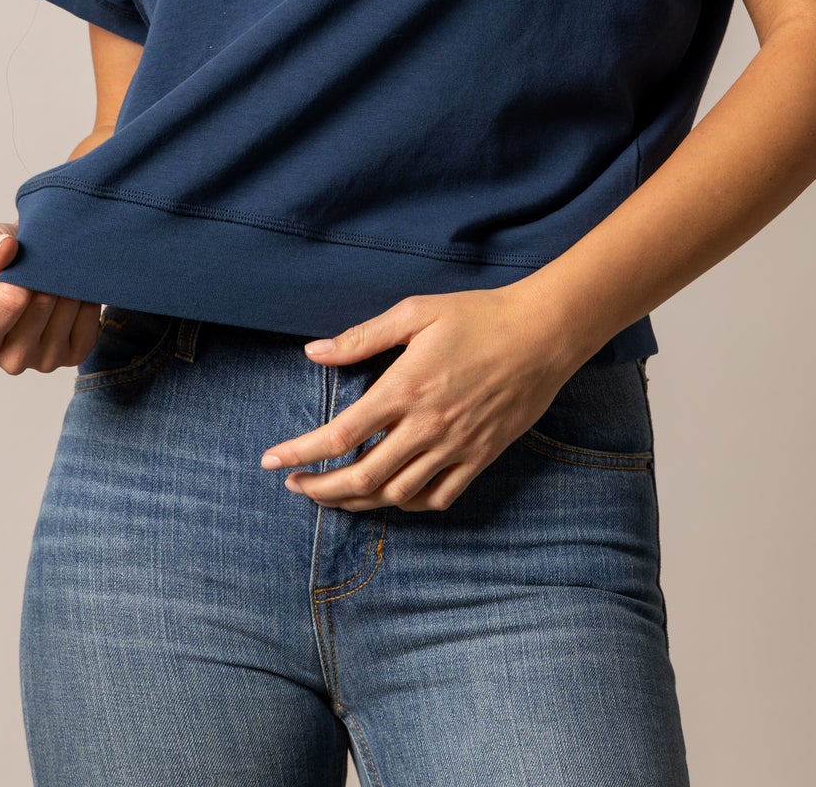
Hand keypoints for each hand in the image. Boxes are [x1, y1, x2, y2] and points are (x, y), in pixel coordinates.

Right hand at [0, 220, 100, 374]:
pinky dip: (86, 300)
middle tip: (46, 258)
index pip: (9, 303)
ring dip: (69, 283)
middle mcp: (9, 358)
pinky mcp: (73, 356)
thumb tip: (5, 249)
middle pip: (43, 305)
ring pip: (68, 312)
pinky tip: (74, 288)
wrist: (30, 267)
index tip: (25, 258)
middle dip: (48, 274)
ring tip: (58, 270)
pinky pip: (89, 324)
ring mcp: (43, 361)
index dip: (23, 275)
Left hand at [259, 283, 579, 512]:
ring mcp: (456, 447)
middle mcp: (427, 426)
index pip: (340, 434)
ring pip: (396, 494)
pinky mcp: (481, 457)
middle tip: (295, 486)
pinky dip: (408, 504)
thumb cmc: (478, 315)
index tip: (271, 461)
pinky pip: (438, 498)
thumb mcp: (415, 312)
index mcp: (405, 388)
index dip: (300, 453)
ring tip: (334, 493)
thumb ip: (362, 337)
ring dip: (358, 500)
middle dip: (320, 489)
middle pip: (362, 476)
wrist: (543, 333)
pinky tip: (391, 494)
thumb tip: (313, 353)